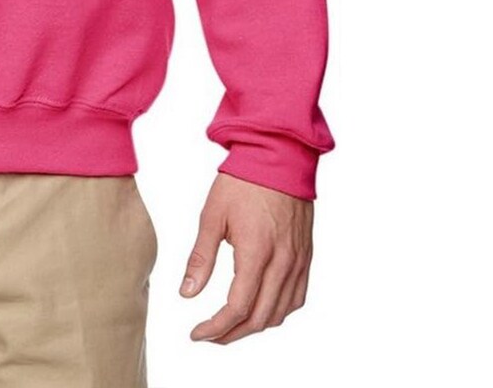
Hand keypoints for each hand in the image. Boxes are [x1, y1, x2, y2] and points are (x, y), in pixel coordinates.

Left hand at [179, 170, 313, 344]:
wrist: (278, 157)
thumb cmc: (242, 181)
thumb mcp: (212, 215)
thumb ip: (201, 257)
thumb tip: (187, 294)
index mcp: (256, 252)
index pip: (237, 308)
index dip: (215, 328)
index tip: (196, 334)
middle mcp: (282, 263)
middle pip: (259, 318)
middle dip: (231, 334)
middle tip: (208, 335)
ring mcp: (298, 262)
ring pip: (279, 313)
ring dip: (254, 326)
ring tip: (229, 325)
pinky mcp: (305, 257)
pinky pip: (296, 298)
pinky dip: (277, 312)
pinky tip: (260, 309)